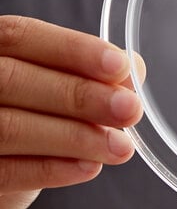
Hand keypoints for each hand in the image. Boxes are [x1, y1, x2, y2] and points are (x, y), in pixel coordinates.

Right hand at [0, 16, 143, 208]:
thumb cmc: (31, 115)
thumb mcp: (55, 88)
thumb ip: (88, 75)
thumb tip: (132, 70)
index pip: (22, 37)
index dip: (73, 49)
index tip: (119, 65)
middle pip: (14, 80)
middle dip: (80, 96)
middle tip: (129, 111)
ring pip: (10, 127)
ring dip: (75, 137)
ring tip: (120, 147)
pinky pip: (6, 172)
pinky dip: (53, 169)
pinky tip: (90, 167)